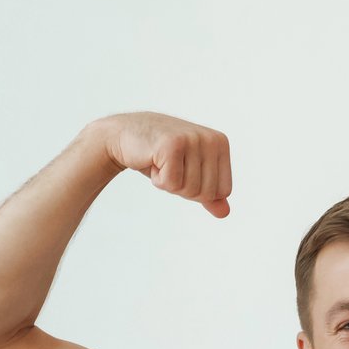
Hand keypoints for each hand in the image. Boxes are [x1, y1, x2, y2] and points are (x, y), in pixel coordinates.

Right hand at [91, 113, 232, 217]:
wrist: (123, 135)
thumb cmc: (159, 156)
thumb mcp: (189, 174)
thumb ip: (209, 193)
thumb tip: (225, 213)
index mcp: (220, 143)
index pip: (224, 190)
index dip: (199, 191)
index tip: (184, 171)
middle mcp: (210, 139)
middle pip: (207, 193)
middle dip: (183, 188)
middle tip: (169, 167)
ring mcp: (192, 139)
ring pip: (190, 189)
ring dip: (169, 183)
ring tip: (161, 162)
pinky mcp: (172, 145)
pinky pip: (172, 184)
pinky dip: (158, 180)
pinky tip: (152, 160)